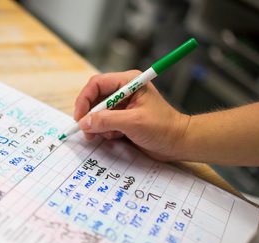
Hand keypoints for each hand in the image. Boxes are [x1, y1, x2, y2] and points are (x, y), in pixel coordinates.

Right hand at [74, 71, 189, 160]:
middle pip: (95, 98)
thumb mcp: (133, 122)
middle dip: (89, 115)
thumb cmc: (163, 128)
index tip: (80, 117)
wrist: (178, 143)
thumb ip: (107, 121)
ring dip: (97, 125)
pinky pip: (104, 122)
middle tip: (86, 131)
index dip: (85, 99)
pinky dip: (104, 131)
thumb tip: (84, 122)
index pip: (97, 84)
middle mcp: (124, 91)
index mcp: (129, 82)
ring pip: (97, 112)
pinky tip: (115, 137)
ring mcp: (123, 105)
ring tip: (105, 136)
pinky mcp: (123, 118)